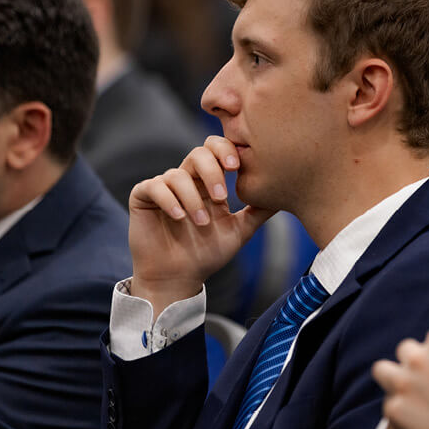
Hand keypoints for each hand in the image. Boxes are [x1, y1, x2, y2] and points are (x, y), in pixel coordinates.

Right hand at [129, 137, 273, 317]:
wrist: (178, 279)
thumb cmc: (206, 255)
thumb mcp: (239, 231)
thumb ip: (258, 211)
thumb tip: (284, 193)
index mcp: (207, 182)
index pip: (216, 150)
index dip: (225, 151)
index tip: (237, 167)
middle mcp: (186, 179)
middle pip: (198, 153)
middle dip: (212, 172)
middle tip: (222, 197)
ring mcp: (163, 187)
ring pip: (178, 174)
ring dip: (193, 198)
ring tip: (202, 222)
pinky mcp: (143, 197)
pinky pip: (154, 186)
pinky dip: (169, 200)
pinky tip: (180, 217)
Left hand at [373, 326, 428, 428]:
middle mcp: (417, 357)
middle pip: (407, 351)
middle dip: (417, 363)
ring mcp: (402, 383)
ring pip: (383, 370)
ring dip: (394, 378)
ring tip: (407, 391)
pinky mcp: (394, 409)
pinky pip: (390, 405)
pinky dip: (401, 412)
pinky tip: (416, 419)